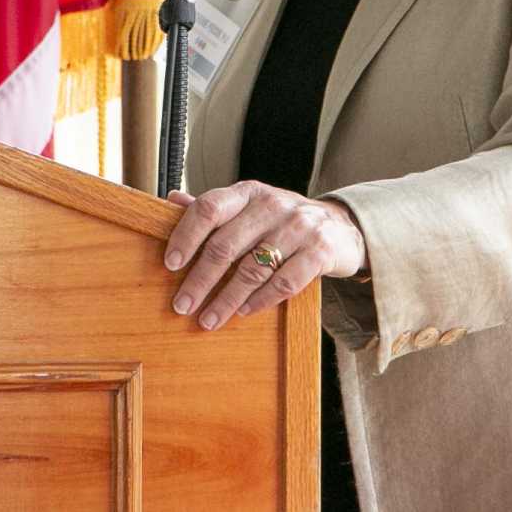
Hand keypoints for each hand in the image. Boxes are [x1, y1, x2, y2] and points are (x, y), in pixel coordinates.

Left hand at [161, 182, 367, 330]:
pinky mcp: (320, 251)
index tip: (170, 264)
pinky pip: (284, 282)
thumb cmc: (283, 220)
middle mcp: (272, 205)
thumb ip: (215, 207)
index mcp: (248, 192)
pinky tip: (243, 312)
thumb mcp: (250, 206)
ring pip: (253, 269)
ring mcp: (298, 227)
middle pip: (226, 245)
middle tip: (181, 305)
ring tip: (208, 319)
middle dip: (200, 280)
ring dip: (226, 299)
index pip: (210, 208)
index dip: (186, 236)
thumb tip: (171, 200)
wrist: (341, 226)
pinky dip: (260, 301)